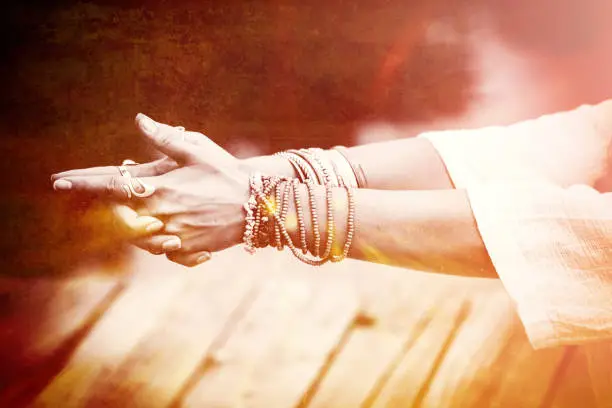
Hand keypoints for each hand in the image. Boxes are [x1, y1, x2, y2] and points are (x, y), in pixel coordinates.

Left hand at [52, 114, 249, 266]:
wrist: (257, 205)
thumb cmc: (227, 173)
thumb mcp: (198, 149)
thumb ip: (165, 138)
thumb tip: (139, 120)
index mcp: (159, 189)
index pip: (111, 186)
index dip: (83, 183)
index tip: (58, 182)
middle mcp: (160, 215)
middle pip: (118, 217)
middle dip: (108, 210)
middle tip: (108, 202)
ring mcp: (173, 235)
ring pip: (137, 238)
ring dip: (132, 227)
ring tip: (136, 217)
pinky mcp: (186, 249)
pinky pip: (161, 250)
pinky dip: (158, 242)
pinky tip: (165, 232)